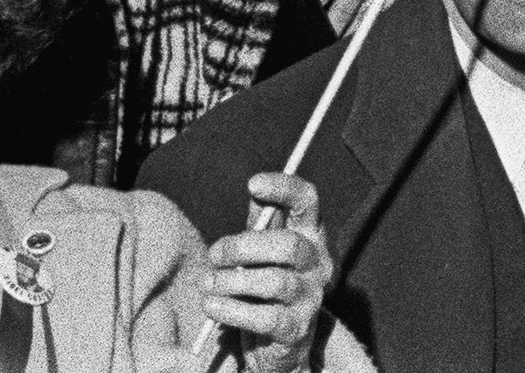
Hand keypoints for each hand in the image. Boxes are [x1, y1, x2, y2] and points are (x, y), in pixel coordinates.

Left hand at [199, 171, 335, 351]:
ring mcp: (311, 297)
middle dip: (244, 247)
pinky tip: (212, 307)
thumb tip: (254, 189)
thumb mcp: (263, 249)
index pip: (308, 201)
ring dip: (232, 281)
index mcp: (310, 234)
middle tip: (213, 255)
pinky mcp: (296, 328)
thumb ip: (260, 222)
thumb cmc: (265, 280)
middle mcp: (318, 263)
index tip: (252, 184)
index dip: (284, 188)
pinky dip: (232, 310)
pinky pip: (265, 317)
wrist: (278, 341)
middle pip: (289, 245)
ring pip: (275, 282)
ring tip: (207, 284)